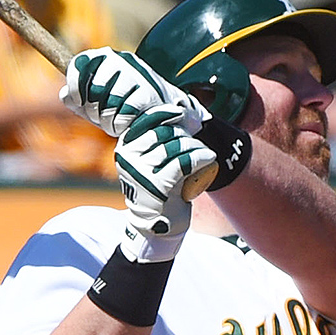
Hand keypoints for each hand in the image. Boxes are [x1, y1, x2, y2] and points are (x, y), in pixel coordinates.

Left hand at [61, 47, 210, 137]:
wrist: (163, 108)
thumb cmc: (123, 103)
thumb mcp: (97, 100)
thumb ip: (77, 98)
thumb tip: (65, 96)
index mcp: (102, 57)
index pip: (79, 65)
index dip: (74, 88)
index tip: (78, 102)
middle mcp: (118, 60)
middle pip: (93, 90)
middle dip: (94, 111)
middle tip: (103, 117)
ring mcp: (134, 75)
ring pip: (108, 104)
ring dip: (108, 121)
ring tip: (116, 122)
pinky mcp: (147, 93)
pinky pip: (124, 114)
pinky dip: (121, 125)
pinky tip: (128, 125)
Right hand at [114, 104, 215, 262]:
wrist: (159, 226)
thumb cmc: (162, 189)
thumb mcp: (155, 161)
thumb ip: (162, 138)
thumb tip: (184, 108)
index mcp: (126, 146)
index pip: (148, 119)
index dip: (170, 113)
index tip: (187, 115)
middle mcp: (129, 157)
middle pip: (164, 130)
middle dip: (186, 130)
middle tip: (198, 135)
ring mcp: (141, 171)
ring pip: (176, 145)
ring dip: (195, 146)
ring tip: (203, 151)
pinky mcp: (157, 185)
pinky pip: (184, 162)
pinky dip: (200, 157)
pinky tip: (208, 158)